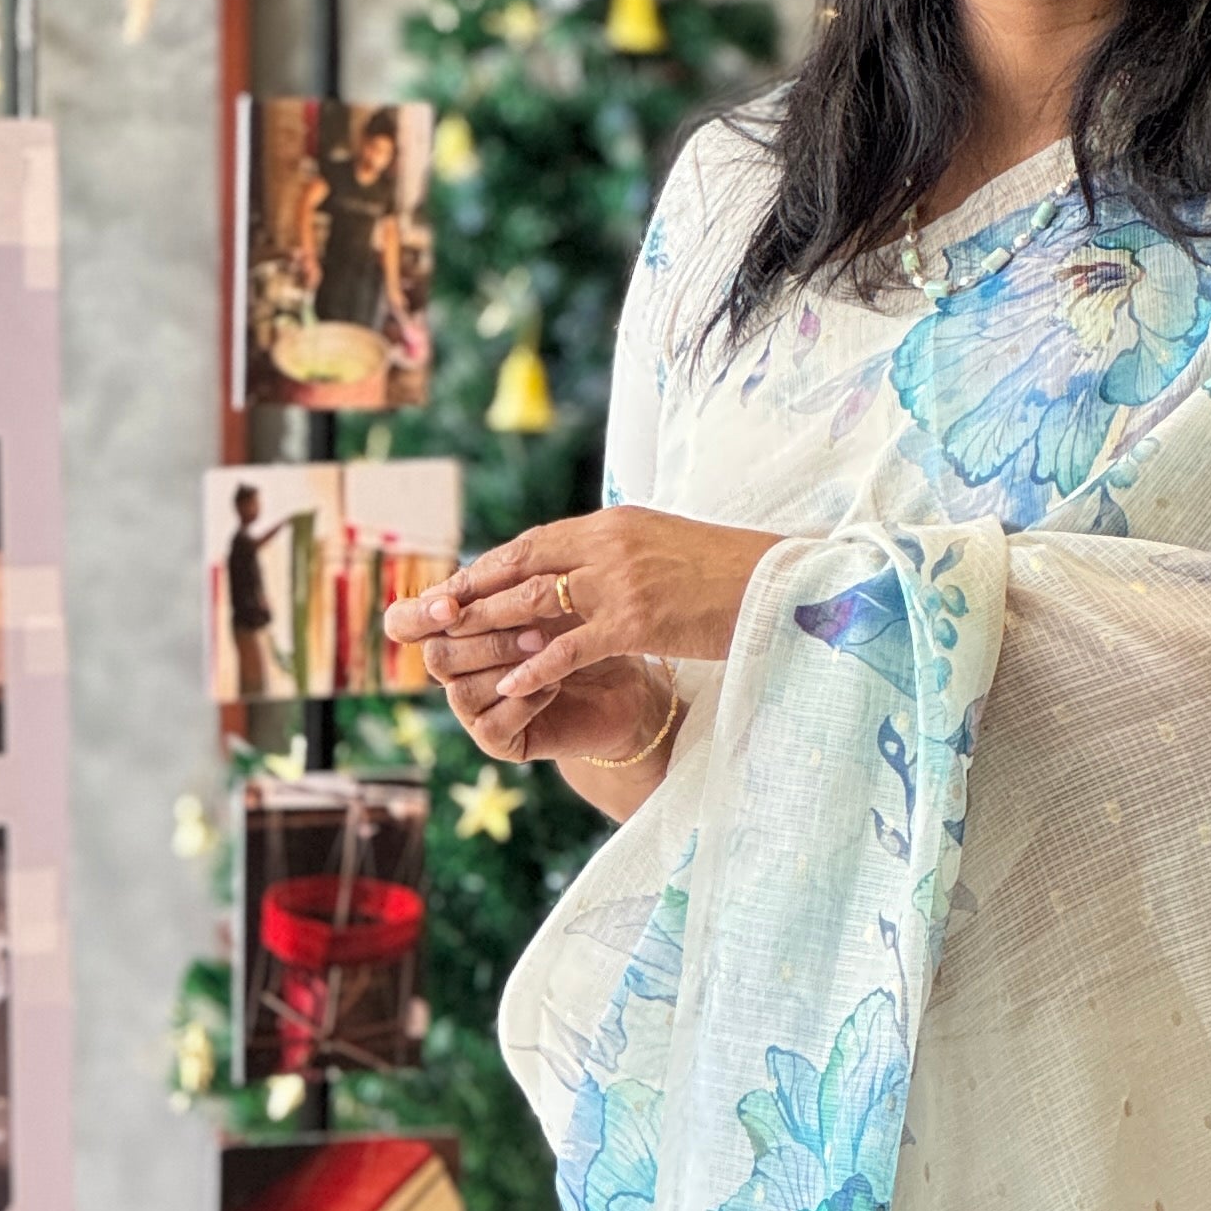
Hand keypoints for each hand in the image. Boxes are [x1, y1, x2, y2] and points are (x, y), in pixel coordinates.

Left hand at [387, 506, 776, 763]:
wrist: (777, 585)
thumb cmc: (728, 574)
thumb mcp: (665, 548)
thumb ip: (621, 552)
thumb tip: (590, 561)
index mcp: (613, 524)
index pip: (535, 542)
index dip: (491, 564)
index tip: (458, 583)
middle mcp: (608, 545)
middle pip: (522, 565)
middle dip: (473, 591)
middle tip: (432, 613)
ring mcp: (619, 582)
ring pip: (535, 601)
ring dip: (490, 625)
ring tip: (455, 648)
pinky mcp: (635, 621)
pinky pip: (571, 646)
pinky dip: (536, 666)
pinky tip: (511, 686)